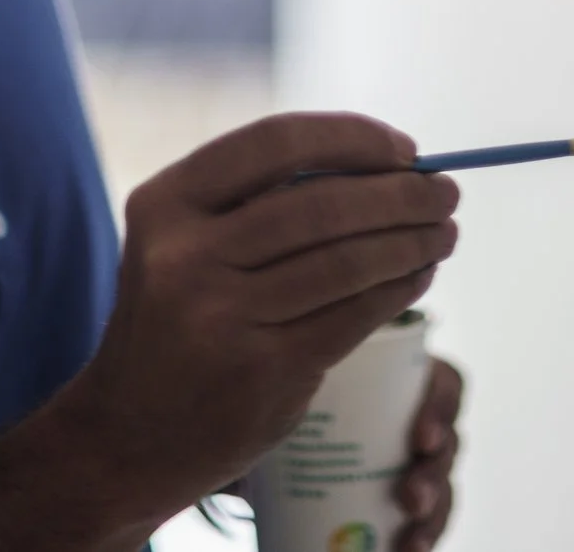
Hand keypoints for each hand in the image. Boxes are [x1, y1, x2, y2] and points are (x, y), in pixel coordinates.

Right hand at [66, 113, 462, 520]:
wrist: (127, 434)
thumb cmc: (178, 321)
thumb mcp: (184, 245)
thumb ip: (257, 202)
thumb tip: (383, 165)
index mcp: (166, 202)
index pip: (275, 144)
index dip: (352, 138)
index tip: (404, 149)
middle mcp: (186, 255)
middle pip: (322, 204)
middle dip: (401, 195)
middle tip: (446, 193)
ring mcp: (222, 316)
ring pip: (346, 261)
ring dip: (412, 241)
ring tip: (444, 233)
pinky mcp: (261, 369)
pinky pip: (352, 316)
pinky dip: (399, 289)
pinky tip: (419, 276)